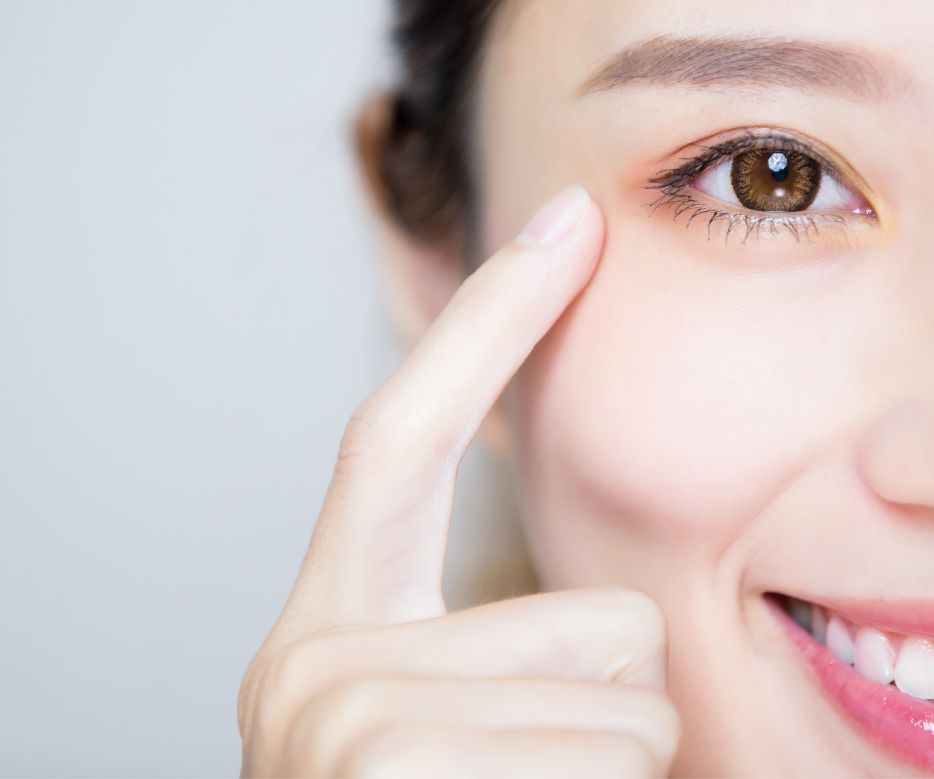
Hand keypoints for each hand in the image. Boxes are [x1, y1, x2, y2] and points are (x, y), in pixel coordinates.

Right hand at [238, 186, 680, 776]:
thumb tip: (624, 620)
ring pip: (631, 701)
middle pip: (600, 617)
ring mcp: (352, 726)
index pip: (402, 440)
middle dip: (611, 698)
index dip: (486, 324)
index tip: (566, 224)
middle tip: (539, 775)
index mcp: (329, 632)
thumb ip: (486, 649)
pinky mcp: (400, 774)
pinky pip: (627, 752)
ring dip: (609, 765)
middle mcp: (318, 668)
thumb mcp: (431, 731)